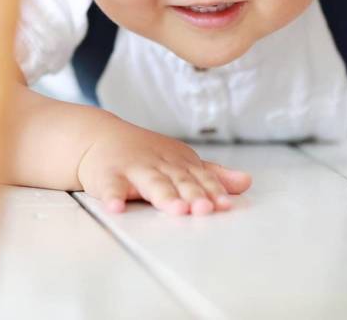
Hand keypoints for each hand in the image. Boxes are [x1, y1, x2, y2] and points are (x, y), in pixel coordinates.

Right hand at [77, 119, 251, 214]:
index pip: (200, 178)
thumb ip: (211, 175)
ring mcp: (133, 168)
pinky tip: (116, 208)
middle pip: (179, 181)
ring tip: (176, 209)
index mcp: (178, 162)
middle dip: (193, 195)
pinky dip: (112, 197)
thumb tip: (247, 182)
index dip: (212, 191)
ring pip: (151, 183)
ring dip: (164, 196)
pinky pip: (110, 187)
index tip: (225, 205)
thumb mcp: (179, 161)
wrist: (99, 136)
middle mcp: (159, 164)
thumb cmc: (144, 155)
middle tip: (205, 210)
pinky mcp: (108, 175)